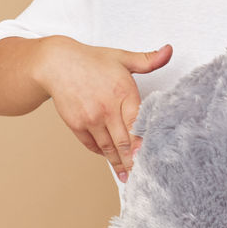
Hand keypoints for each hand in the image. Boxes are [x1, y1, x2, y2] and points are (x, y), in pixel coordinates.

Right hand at [36, 37, 172, 182]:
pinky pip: (92, 144)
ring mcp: (90, 119)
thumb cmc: (92, 61)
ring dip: (118, 163)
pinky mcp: (76, 125)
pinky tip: (110, 159)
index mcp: (122, 92)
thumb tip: (170, 50)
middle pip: (123, 141)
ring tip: (127, 176)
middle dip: (133, 161)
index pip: (137, 123)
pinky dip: (102, 153)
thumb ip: (148, 60)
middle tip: (142, 175)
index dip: (144, 143)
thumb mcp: (122, 57)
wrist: (56, 64)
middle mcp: (106, 108)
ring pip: (108, 147)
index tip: (151, 158)